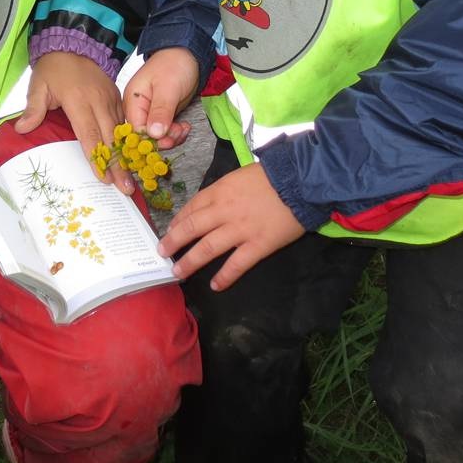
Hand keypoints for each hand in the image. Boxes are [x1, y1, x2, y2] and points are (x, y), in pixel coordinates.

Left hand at [14, 51, 130, 193]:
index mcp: (78, 100)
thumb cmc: (54, 68)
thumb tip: (21, 129)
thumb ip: (33, 108)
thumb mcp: (38, 85)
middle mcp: (98, 101)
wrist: (74, 43)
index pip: (89, 134)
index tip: (103, 177)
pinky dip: (126, 140)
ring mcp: (110, 99)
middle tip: (124, 188)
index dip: (96, 157)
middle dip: (117, 164)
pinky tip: (130, 158)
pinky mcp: (116, 97)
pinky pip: (123, 122)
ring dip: (125, 156)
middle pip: (110, 138)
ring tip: (129, 180)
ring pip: (120, 132)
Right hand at [123, 48, 197, 149]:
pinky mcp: (161, 114)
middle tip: (179, 132)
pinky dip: (175, 132)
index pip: (136, 129)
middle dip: (164, 138)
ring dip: (172, 136)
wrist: (188, 54)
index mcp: (133, 100)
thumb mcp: (168, 87)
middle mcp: (138, 108)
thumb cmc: (174, 64)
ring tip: (183, 128)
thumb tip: (153, 134)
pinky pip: (165, 130)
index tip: (168, 140)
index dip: (151, 139)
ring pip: (157, 135)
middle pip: (146, 135)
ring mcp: (150, 112)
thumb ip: (160, 111)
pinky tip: (183, 126)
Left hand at [157, 164, 304, 290]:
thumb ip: (223, 191)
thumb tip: (209, 205)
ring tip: (178, 272)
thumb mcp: (239, 176)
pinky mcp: (258, 245)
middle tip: (162, 253)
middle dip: (174, 241)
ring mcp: (240, 229)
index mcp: (220, 191)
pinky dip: (224, 276)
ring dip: (190, 261)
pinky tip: (215, 286)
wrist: (300, 180)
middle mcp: (224, 211)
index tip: (170, 231)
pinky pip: (237, 264)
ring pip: (208, 248)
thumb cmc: (271, 176)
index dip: (178, 221)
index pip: (192, 207)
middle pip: (192, 228)